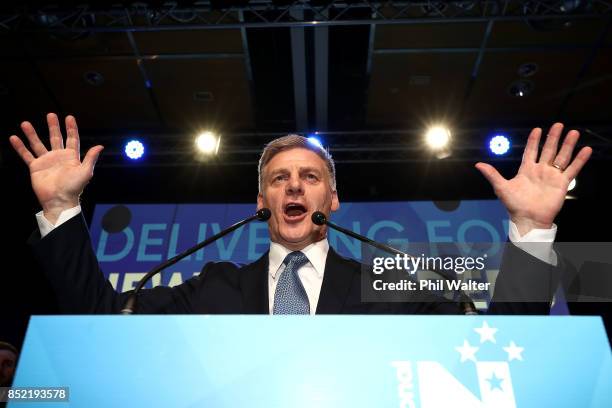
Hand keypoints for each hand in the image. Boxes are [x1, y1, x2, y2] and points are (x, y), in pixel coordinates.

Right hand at [9, 113, 103, 223]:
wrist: (59, 200)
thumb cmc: (74, 188)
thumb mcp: (86, 172)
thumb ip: (91, 158)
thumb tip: (100, 146)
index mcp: (72, 157)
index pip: (72, 139)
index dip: (71, 128)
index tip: (69, 117)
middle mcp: (59, 157)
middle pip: (55, 138)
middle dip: (53, 126)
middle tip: (51, 115)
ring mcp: (46, 161)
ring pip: (38, 144)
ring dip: (32, 134)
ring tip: (25, 123)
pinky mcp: (35, 167)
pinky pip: (26, 155)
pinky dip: (20, 147)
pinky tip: (14, 138)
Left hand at [475, 123, 591, 235]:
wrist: (528, 219)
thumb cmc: (514, 205)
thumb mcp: (501, 187)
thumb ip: (492, 174)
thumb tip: (478, 164)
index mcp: (526, 170)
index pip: (531, 151)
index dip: (534, 140)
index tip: (537, 129)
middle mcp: (540, 171)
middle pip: (548, 150)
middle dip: (553, 137)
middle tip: (559, 124)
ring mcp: (552, 176)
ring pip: (561, 157)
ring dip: (568, 145)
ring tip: (573, 132)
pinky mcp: (562, 184)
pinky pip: (572, 169)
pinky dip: (579, 160)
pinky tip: (585, 150)